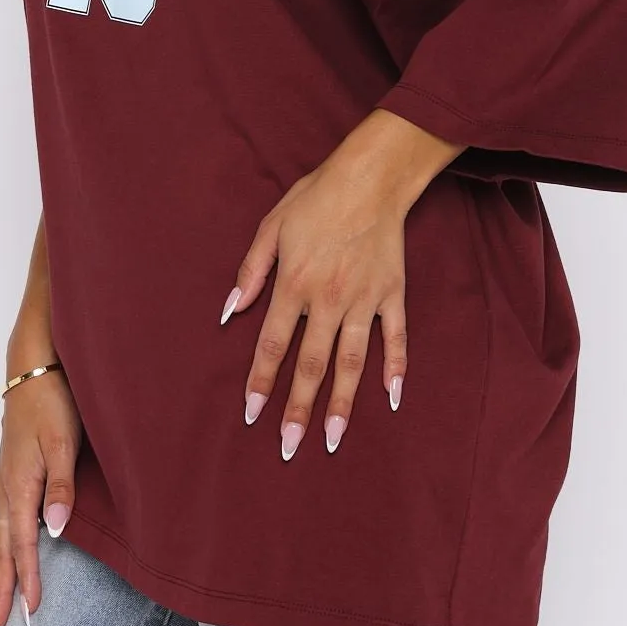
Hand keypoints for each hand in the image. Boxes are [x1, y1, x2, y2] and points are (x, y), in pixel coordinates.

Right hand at [0, 370, 82, 625]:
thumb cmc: (52, 398)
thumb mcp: (64, 441)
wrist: (34, 364)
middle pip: (2, 548)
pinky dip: (2, 547)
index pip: (22, 544)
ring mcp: (6, 480)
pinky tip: (5, 555)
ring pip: (0, 537)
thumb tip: (53, 531)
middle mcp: (7, 487)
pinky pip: (4, 521)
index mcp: (19, 484)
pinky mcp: (12, 473)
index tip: (31, 612)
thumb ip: (61, 487)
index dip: (27, 579)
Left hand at [225, 162, 410, 460]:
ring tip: (333, 439)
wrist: (370, 178)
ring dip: (342, 403)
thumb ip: (251, 272)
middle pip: (311, 365)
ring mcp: (363, 300)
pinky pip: (396, 338)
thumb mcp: (271, 226)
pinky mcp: (392, 294)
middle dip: (298, 409)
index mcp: (294, 284)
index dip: (261, 381)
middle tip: (289, 447)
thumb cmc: (316, 198)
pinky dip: (395, 367)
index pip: (273, 345)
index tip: (252, 414)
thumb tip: (230, 312)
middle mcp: (328, 299)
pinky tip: (392, 398)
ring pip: (351, 361)